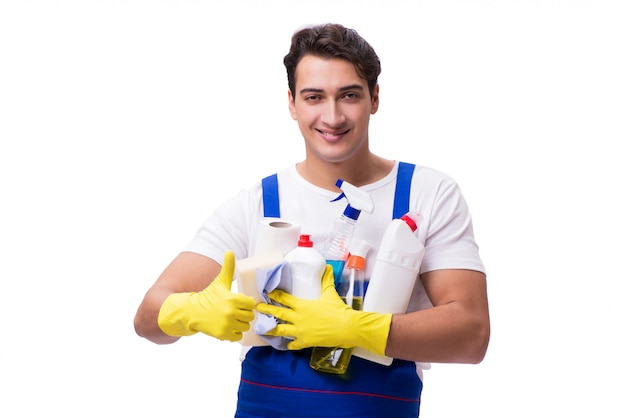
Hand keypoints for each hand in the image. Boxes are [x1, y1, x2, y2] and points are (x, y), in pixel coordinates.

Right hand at [157, 251, 255, 340]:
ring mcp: (227, 324)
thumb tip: (230, 251)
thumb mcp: (219, 282)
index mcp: (232, 299)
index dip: (246, 303)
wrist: (192, 312)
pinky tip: (228, 327)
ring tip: (232, 319)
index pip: (251, 303)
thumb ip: (228, 268)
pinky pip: (238, 336)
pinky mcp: (223, 334)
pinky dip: (234, 333)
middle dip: (244, 314)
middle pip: (250, 316)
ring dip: (240, 324)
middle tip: (235, 311)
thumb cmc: (209, 296)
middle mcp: (230, 312)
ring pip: (245, 326)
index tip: (240, 302)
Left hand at [256, 265, 391, 353]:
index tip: (268, 293)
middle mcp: (298, 318)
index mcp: (302, 305)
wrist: (347, 327)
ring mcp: (300, 331)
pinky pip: (294, 344)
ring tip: (264, 329)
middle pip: (278, 313)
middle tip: (257, 308)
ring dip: (272, 329)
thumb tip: (328, 268)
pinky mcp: (306, 342)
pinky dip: (290, 344)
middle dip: (267, 310)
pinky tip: (287, 344)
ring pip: (281, 330)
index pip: (284, 298)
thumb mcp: (330, 293)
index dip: (275, 295)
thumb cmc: (338, 310)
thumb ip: (326, 281)